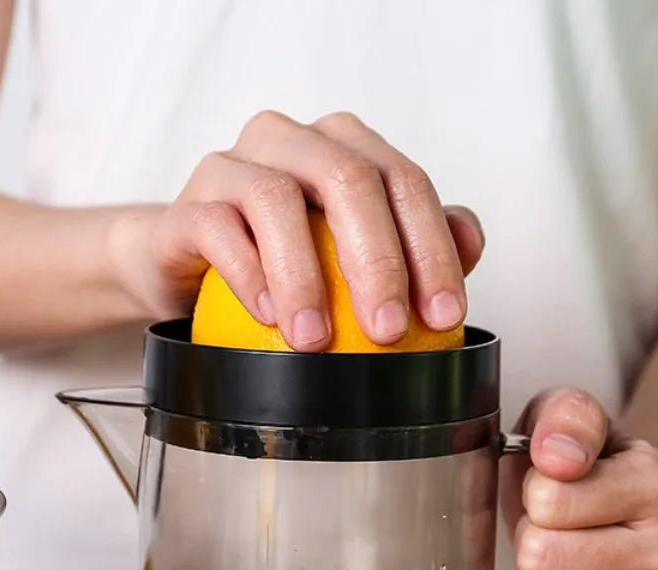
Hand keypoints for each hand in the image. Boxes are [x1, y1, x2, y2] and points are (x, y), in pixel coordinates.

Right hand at [108, 110, 484, 349]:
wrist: (190, 267)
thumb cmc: (280, 260)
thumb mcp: (354, 255)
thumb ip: (414, 243)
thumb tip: (470, 244)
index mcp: (343, 147)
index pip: (403, 182)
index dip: (432, 249)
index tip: (443, 317)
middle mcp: (291, 142)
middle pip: (348, 179)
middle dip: (378, 260)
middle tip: (388, 331)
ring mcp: (233, 166)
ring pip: (275, 198)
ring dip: (304, 276)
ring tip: (317, 340)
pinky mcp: (187, 206)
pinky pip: (216, 227)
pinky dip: (247, 274)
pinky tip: (268, 317)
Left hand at [502, 389, 657, 569]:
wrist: (619, 516)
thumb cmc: (587, 472)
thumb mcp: (572, 421)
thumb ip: (564, 419)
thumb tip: (558, 458)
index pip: (548, 499)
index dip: (533, 495)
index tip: (555, 492)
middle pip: (541, 557)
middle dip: (531, 541)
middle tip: (556, 534)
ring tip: (562, 568)